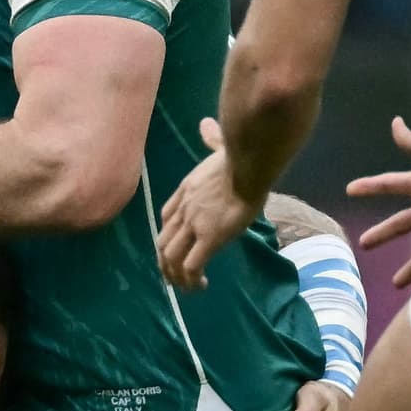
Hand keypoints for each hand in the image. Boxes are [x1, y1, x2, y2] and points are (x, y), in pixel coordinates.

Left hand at [156, 118, 259, 290]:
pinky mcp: (210, 237)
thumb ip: (212, 138)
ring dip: (176, 276)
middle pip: (163, 242)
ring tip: (188, 288)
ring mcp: (194, 224)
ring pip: (172, 258)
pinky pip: (192, 265)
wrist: (248, 165)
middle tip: (175, 277)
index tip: (176, 247)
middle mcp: (184, 209)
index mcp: (185, 191)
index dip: (168, 235)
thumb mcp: (219, 146)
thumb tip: (207, 122)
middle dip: (165, 262)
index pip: (165, 217)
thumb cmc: (239, 157)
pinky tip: (202, 285)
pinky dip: (192, 280)